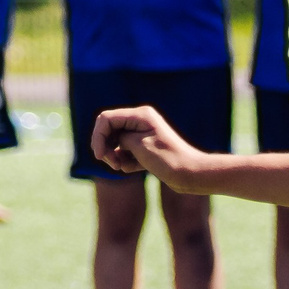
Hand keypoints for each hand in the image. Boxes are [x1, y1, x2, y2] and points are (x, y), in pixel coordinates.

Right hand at [91, 104, 205, 184]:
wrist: (190, 174)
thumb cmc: (167, 159)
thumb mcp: (138, 146)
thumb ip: (119, 138)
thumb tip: (110, 138)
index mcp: (140, 115)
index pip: (106, 119)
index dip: (98, 137)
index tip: (100, 156)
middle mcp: (141, 121)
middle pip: (109, 130)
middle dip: (106, 148)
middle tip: (113, 164)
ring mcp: (142, 134)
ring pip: (116, 143)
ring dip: (115, 157)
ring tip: (123, 168)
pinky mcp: (145, 147)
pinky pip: (125, 152)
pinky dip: (126, 161)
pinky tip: (136, 169)